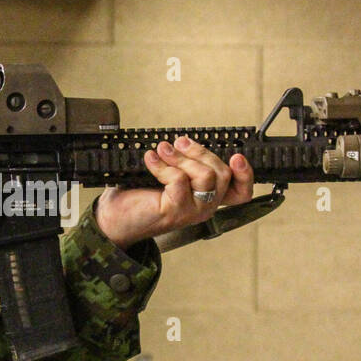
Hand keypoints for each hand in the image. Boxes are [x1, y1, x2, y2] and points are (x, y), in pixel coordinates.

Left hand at [95, 137, 252, 248]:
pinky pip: (179, 179)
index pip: (240, 192)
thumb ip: (184, 164)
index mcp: (207, 198)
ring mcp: (192, 211)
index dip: (246, 174)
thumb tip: (184, 141)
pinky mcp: (176, 210)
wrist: (115, 219)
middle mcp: (205, 207)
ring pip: (206, 175)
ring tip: (163, 150)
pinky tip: (151, 160)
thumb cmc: (140, 197)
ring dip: (182, 157)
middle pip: (223, 173)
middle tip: (178, 143)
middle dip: (200, 152)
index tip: (237, 156)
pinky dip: (163, 166)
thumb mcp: (168, 177)